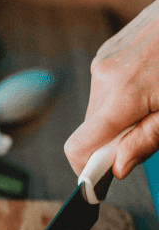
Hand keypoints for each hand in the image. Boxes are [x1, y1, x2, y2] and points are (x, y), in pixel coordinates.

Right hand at [64, 0, 158, 178]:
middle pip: (90, 131)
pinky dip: (121, 96)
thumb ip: (147, 140)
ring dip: (119, 117)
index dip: (86, 169)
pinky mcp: (108, 51)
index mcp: (122, 94)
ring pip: (98, 111)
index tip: (102, 178)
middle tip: (147, 129)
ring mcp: (104, 60)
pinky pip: (104, 89)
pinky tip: (148, 82)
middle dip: (113, 140)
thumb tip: (119, 168)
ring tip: (152, 99)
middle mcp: (105, 76)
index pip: (78, 148)